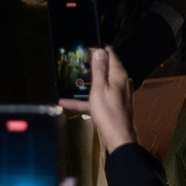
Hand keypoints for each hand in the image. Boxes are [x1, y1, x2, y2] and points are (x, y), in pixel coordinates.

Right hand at [62, 33, 135, 153]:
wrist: (118, 137)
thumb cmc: (108, 112)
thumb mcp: (100, 88)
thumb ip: (99, 70)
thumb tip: (100, 50)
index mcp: (119, 75)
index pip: (111, 55)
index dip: (99, 50)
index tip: (86, 47)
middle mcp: (121, 82)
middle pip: (106, 69)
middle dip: (92, 65)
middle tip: (76, 61)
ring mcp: (116, 94)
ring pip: (99, 84)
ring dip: (86, 83)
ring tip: (70, 79)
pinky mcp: (111, 105)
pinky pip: (96, 99)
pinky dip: (84, 100)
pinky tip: (64, 102)